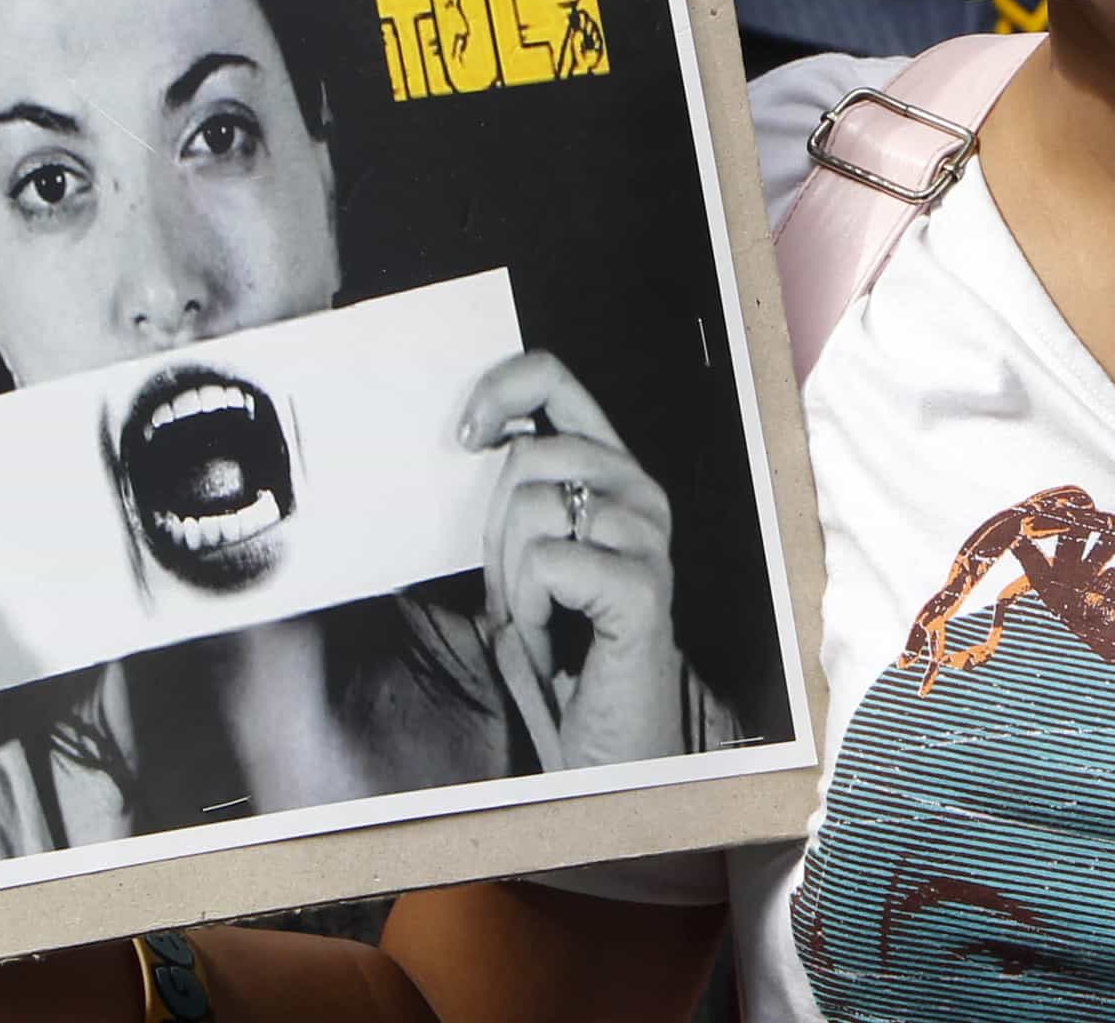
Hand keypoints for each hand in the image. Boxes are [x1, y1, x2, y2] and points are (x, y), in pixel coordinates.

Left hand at [459, 352, 686, 770]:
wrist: (605, 735)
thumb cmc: (564, 643)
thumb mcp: (522, 554)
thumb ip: (514, 490)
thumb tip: (481, 434)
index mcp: (610, 469)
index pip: (556, 379)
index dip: (501, 388)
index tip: (467, 436)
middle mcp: (637, 489)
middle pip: (530, 457)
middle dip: (500, 533)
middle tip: (526, 591)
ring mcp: (647, 535)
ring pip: (533, 509)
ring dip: (517, 579)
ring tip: (547, 616)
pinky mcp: (643, 584)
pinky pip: (549, 564)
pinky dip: (535, 611)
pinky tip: (562, 635)